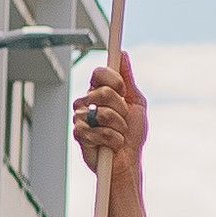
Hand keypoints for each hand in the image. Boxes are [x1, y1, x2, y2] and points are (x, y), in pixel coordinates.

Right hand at [72, 51, 147, 186]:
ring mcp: (81, 118)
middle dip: (121, 109)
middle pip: (103, 92)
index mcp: (99, 91)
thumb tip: (122, 55)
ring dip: (119, 127)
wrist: (128, 161)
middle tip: (123, 121)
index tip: (124, 92)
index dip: (114, 81)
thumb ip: (128, 79)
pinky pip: (100, 132)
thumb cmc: (132, 134)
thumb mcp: (136, 103)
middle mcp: (87, 102)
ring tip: (118, 134)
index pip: (99, 73)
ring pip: (103, 114)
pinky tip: (111, 145)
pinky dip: (113, 140)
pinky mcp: (79, 135)